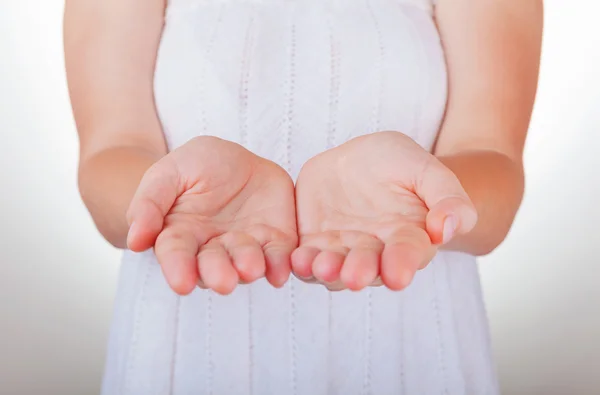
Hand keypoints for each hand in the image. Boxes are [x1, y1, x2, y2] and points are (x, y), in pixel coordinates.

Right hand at [126, 136, 297, 294]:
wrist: (235, 158)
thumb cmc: (194, 166)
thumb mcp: (167, 173)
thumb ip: (150, 203)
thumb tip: (136, 240)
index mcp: (181, 235)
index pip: (176, 255)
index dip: (178, 269)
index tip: (181, 283)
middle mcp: (213, 248)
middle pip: (213, 266)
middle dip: (218, 274)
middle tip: (223, 282)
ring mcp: (246, 246)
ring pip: (247, 263)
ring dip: (249, 268)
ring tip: (251, 268)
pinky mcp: (275, 240)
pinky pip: (278, 255)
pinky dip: (280, 265)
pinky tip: (281, 272)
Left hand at [292, 131, 476, 290]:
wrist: (361, 158)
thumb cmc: (399, 164)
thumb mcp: (426, 169)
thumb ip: (447, 197)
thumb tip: (448, 228)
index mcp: (408, 238)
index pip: (407, 254)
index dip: (403, 264)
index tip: (398, 275)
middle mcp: (375, 252)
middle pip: (368, 268)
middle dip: (361, 273)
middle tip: (355, 276)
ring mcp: (342, 250)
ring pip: (334, 269)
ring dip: (328, 272)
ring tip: (323, 267)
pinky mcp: (313, 243)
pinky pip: (306, 257)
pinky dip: (301, 262)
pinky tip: (297, 259)